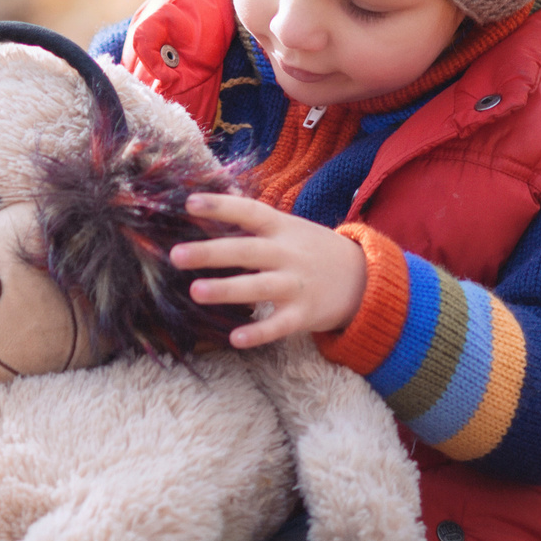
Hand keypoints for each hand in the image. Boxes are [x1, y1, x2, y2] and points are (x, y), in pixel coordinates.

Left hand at [173, 195, 367, 347]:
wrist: (364, 279)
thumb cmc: (313, 251)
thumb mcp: (289, 229)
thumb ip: (254, 225)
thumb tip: (206, 210)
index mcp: (282, 229)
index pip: (250, 212)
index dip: (221, 205)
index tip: (189, 202)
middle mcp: (287, 254)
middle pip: (247, 250)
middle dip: (212, 252)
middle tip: (176, 255)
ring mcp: (297, 285)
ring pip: (259, 287)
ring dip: (227, 289)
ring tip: (195, 292)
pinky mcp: (304, 315)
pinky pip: (279, 325)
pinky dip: (258, 332)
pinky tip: (235, 338)